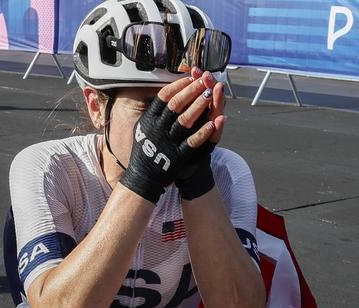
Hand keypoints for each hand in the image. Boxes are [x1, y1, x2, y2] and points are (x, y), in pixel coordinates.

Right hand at [119, 75, 220, 203]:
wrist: (144, 177)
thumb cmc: (144, 150)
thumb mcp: (143, 128)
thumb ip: (153, 112)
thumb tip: (166, 93)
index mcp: (149, 120)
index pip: (164, 97)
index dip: (178, 86)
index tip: (190, 78)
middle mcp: (158, 129)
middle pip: (176, 105)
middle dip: (191, 91)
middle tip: (204, 81)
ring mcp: (168, 142)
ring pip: (185, 120)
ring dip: (199, 106)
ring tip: (210, 94)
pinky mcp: (178, 155)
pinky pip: (192, 141)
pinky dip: (203, 131)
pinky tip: (215, 122)